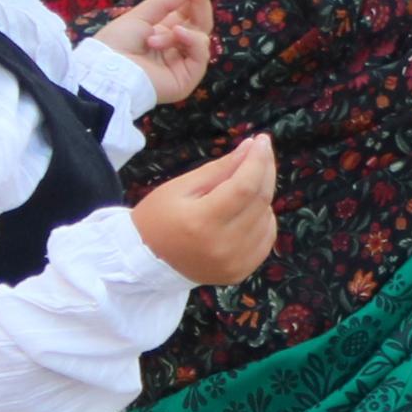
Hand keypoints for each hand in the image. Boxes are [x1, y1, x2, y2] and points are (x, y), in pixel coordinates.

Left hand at [92, 0, 215, 103]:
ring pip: (200, 37)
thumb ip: (166, 2)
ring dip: (180, 31)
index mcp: (163, 33)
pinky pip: (201, 55)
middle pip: (199, 24)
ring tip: (153, 39)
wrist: (108, 70)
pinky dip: (193, 41)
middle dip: (199, 3)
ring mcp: (183, 63)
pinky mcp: (188, 78)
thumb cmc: (117, 43)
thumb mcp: (139, 16)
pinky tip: (178, 34)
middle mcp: (175, 48)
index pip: (187, 15)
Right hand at [132, 134, 277, 285]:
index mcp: (201, 222)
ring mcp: (234, 263)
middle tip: (261, 151)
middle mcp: (222, 245)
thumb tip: (251, 147)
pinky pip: (265, 238)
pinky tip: (247, 210)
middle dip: (265, 171)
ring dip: (262, 195)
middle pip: (260, 201)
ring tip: (244, 184)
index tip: (262, 140)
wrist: (145, 262)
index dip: (258, 160)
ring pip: (266, 218)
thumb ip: (219, 169)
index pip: (244, 186)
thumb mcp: (181, 187)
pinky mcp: (240, 272)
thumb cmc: (158, 218)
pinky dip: (263, 218)